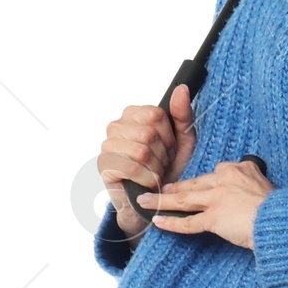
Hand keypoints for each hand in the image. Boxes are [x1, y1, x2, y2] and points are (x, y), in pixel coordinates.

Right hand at [98, 85, 195, 237]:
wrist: (155, 200)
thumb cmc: (167, 168)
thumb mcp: (182, 141)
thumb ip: (182, 115)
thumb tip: (182, 88)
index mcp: (133, 114)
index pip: (155, 115)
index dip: (168, 136)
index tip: (169, 148)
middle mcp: (116, 126)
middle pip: (149, 133)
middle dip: (162, 154)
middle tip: (161, 163)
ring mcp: (108, 145)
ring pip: (141, 151)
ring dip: (155, 168)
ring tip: (155, 172)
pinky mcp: (104, 166)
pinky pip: (131, 167)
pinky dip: (146, 179)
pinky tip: (147, 182)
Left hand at [145, 155, 271, 250]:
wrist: (281, 220)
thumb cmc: (278, 207)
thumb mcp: (265, 185)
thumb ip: (251, 183)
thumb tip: (250, 186)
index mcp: (237, 170)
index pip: (214, 174)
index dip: (202, 183)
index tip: (195, 186)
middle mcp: (223, 180)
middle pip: (193, 184)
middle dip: (173, 188)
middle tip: (159, 189)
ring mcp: (216, 199)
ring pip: (184, 200)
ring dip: (162, 201)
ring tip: (144, 202)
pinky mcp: (214, 218)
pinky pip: (188, 222)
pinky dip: (171, 223)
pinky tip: (158, 222)